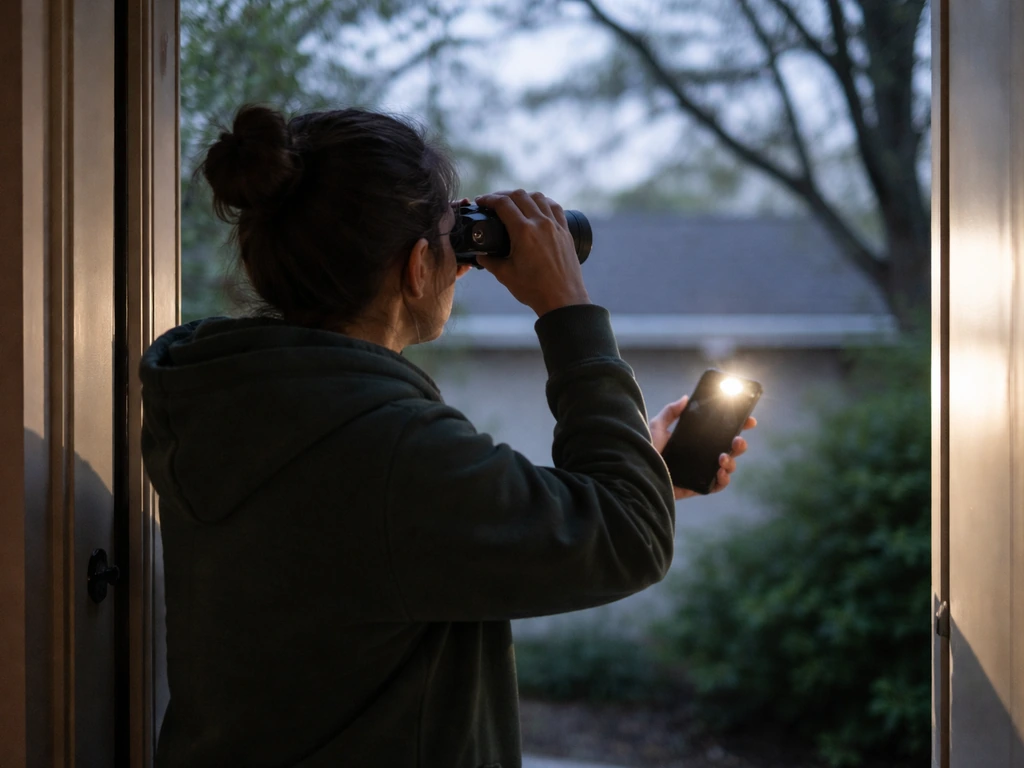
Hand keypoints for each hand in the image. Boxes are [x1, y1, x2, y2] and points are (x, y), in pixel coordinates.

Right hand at [472, 189, 589, 316]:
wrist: (563, 300)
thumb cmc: (534, 290)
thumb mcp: (506, 275)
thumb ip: (490, 261)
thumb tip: (480, 255)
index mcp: (523, 232)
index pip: (503, 204)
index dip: (488, 199)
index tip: (481, 201)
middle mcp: (540, 224)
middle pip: (520, 195)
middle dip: (503, 195)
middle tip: (493, 202)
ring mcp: (555, 226)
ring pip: (538, 197)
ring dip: (523, 196)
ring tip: (514, 203)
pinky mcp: (565, 232)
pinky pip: (554, 207)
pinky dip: (543, 202)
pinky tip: (538, 207)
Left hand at [649, 395, 757, 499]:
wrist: (634, 473)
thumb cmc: (643, 450)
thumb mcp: (656, 427)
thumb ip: (670, 412)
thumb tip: (685, 398)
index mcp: (694, 441)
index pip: (719, 433)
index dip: (737, 426)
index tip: (749, 420)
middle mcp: (699, 456)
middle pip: (728, 450)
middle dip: (739, 444)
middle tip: (737, 439)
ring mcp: (699, 472)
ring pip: (727, 468)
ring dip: (732, 462)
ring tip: (723, 457)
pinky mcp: (696, 487)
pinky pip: (716, 486)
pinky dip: (723, 480)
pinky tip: (721, 473)